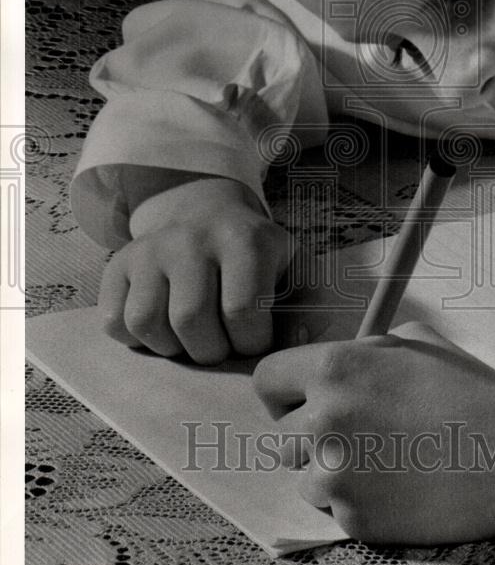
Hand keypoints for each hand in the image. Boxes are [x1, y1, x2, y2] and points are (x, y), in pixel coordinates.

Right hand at [98, 177, 292, 363]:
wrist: (206, 212)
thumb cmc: (256, 256)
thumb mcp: (293, 269)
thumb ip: (308, 307)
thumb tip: (298, 343)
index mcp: (244, 239)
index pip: (241, 312)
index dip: (250, 343)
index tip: (255, 342)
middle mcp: (191, 238)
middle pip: (191, 321)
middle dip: (211, 351)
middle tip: (222, 345)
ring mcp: (149, 249)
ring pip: (147, 323)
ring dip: (172, 349)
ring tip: (193, 339)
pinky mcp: (118, 264)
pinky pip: (115, 322)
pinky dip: (137, 341)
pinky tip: (164, 329)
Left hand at [253, 332, 494, 544]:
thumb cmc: (469, 390)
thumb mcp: (413, 343)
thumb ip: (361, 353)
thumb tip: (336, 364)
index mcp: (333, 368)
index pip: (266, 381)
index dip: (284, 393)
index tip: (302, 403)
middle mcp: (323, 420)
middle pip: (280, 437)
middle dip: (311, 437)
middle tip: (357, 436)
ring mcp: (335, 474)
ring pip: (305, 478)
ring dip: (333, 474)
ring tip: (386, 462)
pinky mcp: (354, 520)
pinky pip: (337, 511)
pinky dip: (361, 504)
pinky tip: (402, 488)